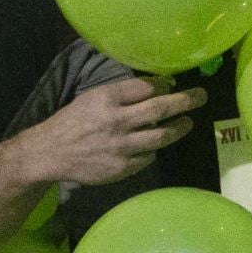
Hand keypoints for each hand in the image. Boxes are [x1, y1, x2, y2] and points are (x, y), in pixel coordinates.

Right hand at [13, 76, 205, 187]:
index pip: (146, 88)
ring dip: (179, 128)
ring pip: (160, 136)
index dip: (163, 85)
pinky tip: (154, 145)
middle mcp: (116, 121)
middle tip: (201, 96)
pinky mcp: (121, 168)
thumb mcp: (92, 98)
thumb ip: (122, 94)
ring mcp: (120, 146)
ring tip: (188, 122)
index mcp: (106, 99)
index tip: (172, 85)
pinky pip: (147, 157)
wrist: (50, 153)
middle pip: (160, 108)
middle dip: (185, 101)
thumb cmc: (73, 121)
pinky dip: (153, 150)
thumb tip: (157, 87)